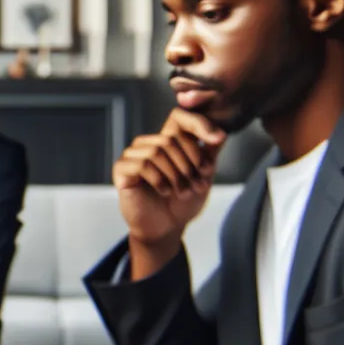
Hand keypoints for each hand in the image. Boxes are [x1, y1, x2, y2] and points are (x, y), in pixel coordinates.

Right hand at [114, 109, 226, 251]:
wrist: (167, 227)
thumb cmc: (182, 201)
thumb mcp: (203, 175)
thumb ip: (210, 153)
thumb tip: (221, 133)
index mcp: (167, 140)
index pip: (179, 117)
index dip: (198, 124)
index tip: (217, 139)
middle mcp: (148, 143)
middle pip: (171, 139)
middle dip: (190, 163)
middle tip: (198, 184)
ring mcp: (133, 155)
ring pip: (157, 151)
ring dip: (176, 175)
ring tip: (182, 192)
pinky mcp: (121, 169)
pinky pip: (143, 165)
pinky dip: (160, 180)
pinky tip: (165, 191)